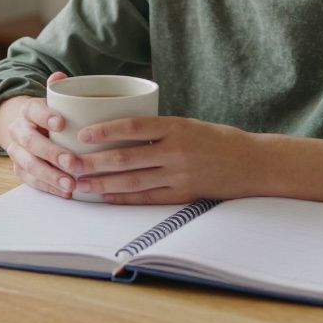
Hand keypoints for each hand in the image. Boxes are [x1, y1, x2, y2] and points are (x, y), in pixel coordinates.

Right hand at [0, 72, 82, 198]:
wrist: (31, 129)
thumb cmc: (53, 115)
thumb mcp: (57, 101)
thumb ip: (61, 90)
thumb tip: (59, 77)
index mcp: (28, 110)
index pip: (34, 110)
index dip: (46, 116)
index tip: (62, 123)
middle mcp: (18, 130)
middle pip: (31, 142)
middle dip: (52, 153)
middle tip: (72, 162)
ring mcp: (16, 151)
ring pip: (29, 165)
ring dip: (50, 175)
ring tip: (71, 184)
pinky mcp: (19, 169)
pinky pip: (31, 180)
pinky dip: (48, 187)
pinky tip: (65, 192)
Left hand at [69, 116, 250, 204]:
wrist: (253, 163)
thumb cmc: (218, 140)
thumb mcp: (188, 124)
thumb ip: (158, 129)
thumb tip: (120, 130)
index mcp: (175, 127)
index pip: (132, 126)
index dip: (105, 130)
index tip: (82, 133)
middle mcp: (175, 151)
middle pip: (126, 157)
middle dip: (93, 162)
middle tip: (69, 163)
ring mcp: (179, 175)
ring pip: (132, 180)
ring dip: (103, 183)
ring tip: (80, 184)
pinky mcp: (183, 194)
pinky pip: (148, 198)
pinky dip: (124, 198)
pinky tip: (106, 197)